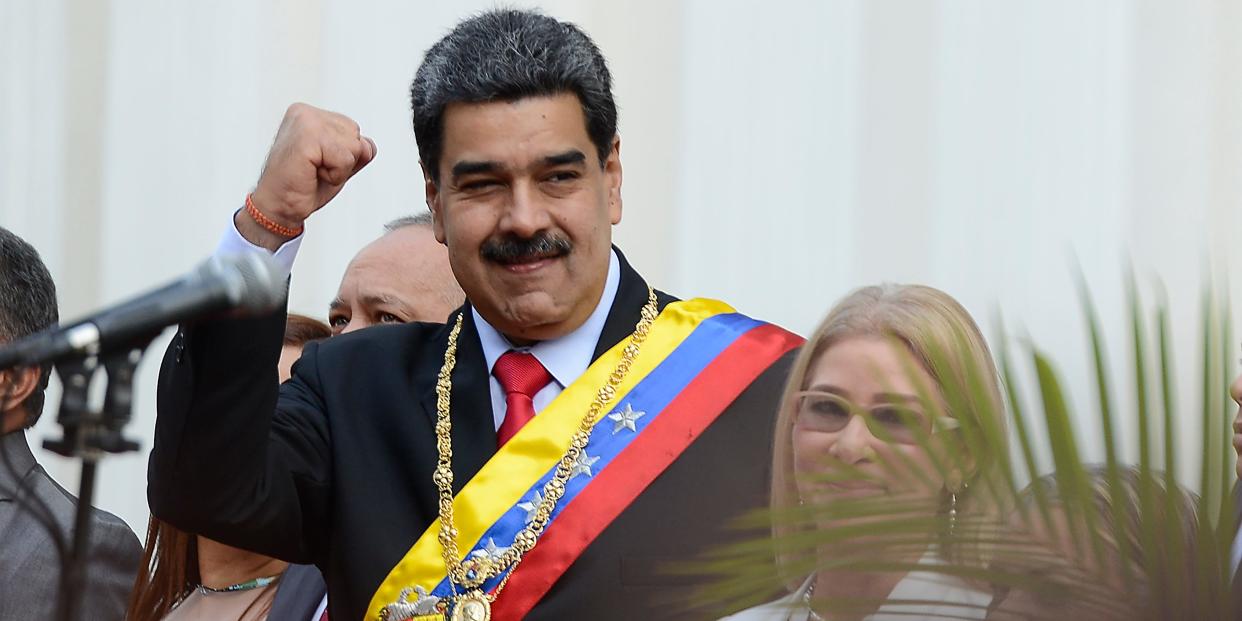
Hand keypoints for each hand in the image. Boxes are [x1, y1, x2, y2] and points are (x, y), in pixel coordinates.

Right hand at [240, 103, 376, 247]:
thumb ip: (356, 149)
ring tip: (314, 171)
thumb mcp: (338, 162)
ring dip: (339, 168)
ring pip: (354, 146)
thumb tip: (367, 146)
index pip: (354, 131)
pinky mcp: (307, 137)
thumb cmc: (303, 185)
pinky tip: (312, 174)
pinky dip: (335, 174)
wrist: (279, 206)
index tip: (317, 163)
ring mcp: (305, 121)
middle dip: (343, 161)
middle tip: (315, 169)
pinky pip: (345, 158)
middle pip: (356, 136)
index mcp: (310, 114)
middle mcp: (306, 113)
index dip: (344, 156)